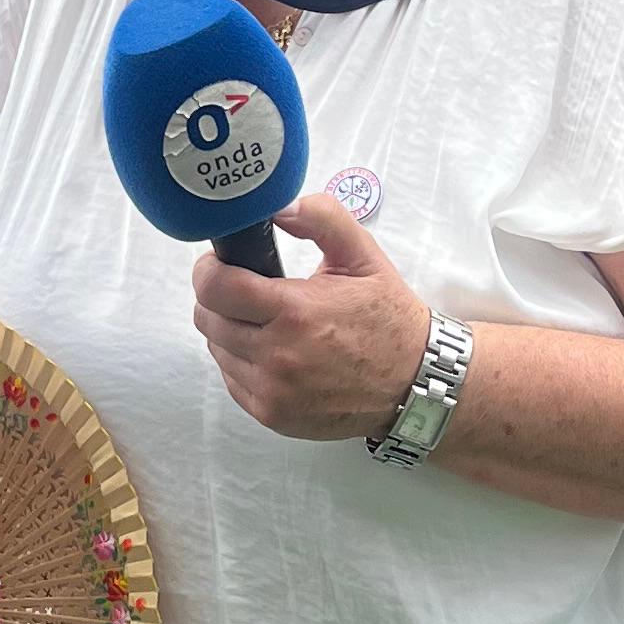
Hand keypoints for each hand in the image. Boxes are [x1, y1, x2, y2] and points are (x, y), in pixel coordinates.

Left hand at [189, 194, 434, 443]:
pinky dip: (241, 362)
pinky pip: (231, 380)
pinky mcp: (273, 415)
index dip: (209, 269)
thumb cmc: (387, 318)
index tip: (220, 263)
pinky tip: (270, 350)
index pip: (214, 288)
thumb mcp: (364, 256)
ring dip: (229, 330)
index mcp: (296, 312)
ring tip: (263, 321)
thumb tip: (279, 207)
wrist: (415, 382)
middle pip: (207, 318)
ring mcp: (273, 392)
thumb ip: (323, 219)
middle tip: (246, 290)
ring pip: (216, 350)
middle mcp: (278, 356)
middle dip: (219, 298)